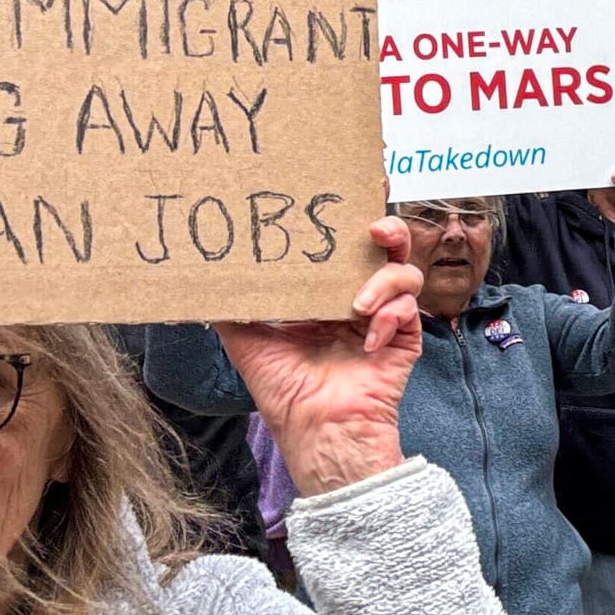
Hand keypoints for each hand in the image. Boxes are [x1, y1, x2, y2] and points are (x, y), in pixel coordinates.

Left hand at [216, 217, 423, 496]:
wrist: (315, 429)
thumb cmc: (282, 390)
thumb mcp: (245, 337)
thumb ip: (233, 303)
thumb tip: (204, 275)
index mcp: (326, 295)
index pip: (345, 246)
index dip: (356, 214)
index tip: (360, 184)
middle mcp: (358, 300)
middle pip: (387, 248)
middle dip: (388, 228)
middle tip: (372, 227)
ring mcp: (384, 319)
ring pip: (406, 272)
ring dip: (385, 280)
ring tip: (358, 304)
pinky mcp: (404, 340)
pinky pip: (410, 311)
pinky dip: (389, 317)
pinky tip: (366, 338)